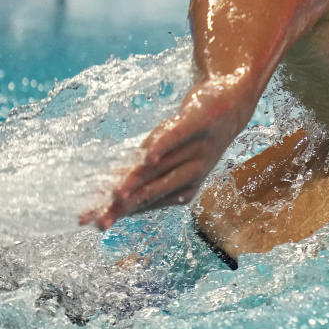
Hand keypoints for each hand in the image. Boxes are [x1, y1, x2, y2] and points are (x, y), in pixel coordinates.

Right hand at [81, 79, 255, 229]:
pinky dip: (161, 147)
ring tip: (115, 197)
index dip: (120, 212)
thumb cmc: (194, 137)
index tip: (93, 225)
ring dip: (138, 183)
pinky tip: (147, 159)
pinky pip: (177, 138)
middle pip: (151, 192)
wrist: (234, 103)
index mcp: (186, 186)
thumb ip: (144, 174)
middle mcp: (193, 173)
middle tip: (99, 223)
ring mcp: (197, 149)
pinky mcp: (198, 123)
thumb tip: (110, 194)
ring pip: (161, 168)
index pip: (147, 202)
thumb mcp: (169, 158)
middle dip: (125, 208)